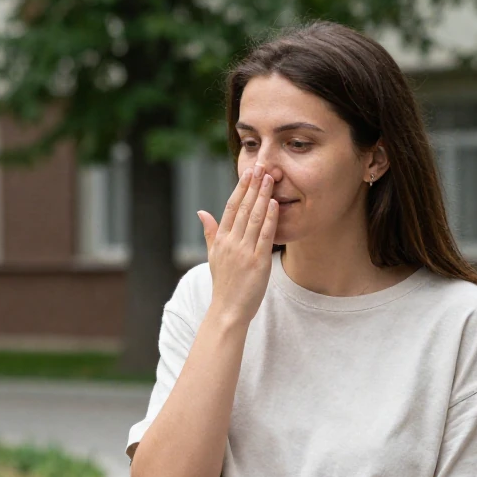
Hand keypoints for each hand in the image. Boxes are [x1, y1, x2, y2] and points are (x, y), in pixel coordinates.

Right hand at [197, 164, 278, 326]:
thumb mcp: (213, 256)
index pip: (231, 207)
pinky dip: (270, 218)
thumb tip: (201, 212)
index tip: (248, 172)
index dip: (240, 188)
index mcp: (221, 240)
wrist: (228, 311)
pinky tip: (275, 204)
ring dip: (263, 196)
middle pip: (243, 208)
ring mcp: (244, 251)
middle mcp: (231, 243)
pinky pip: (265, 235)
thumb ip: (209, 232)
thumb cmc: (223, 285)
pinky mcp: (258, 261)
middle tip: (261, 166)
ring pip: (255, 218)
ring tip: (270, 178)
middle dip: (253, 185)